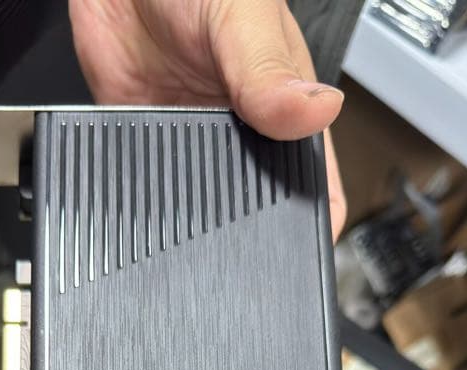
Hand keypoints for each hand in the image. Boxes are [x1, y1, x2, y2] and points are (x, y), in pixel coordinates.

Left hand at [69, 0, 346, 236]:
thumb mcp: (244, 16)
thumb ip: (271, 71)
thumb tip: (317, 111)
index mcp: (286, 107)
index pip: (316, 182)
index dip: (316, 222)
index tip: (306, 250)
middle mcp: (244, 132)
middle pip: (258, 205)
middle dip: (250, 228)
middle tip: (239, 238)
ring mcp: (196, 140)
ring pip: (204, 204)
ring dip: (197, 216)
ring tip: (193, 217)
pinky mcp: (149, 143)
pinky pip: (153, 185)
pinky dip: (150, 196)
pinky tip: (151, 195)